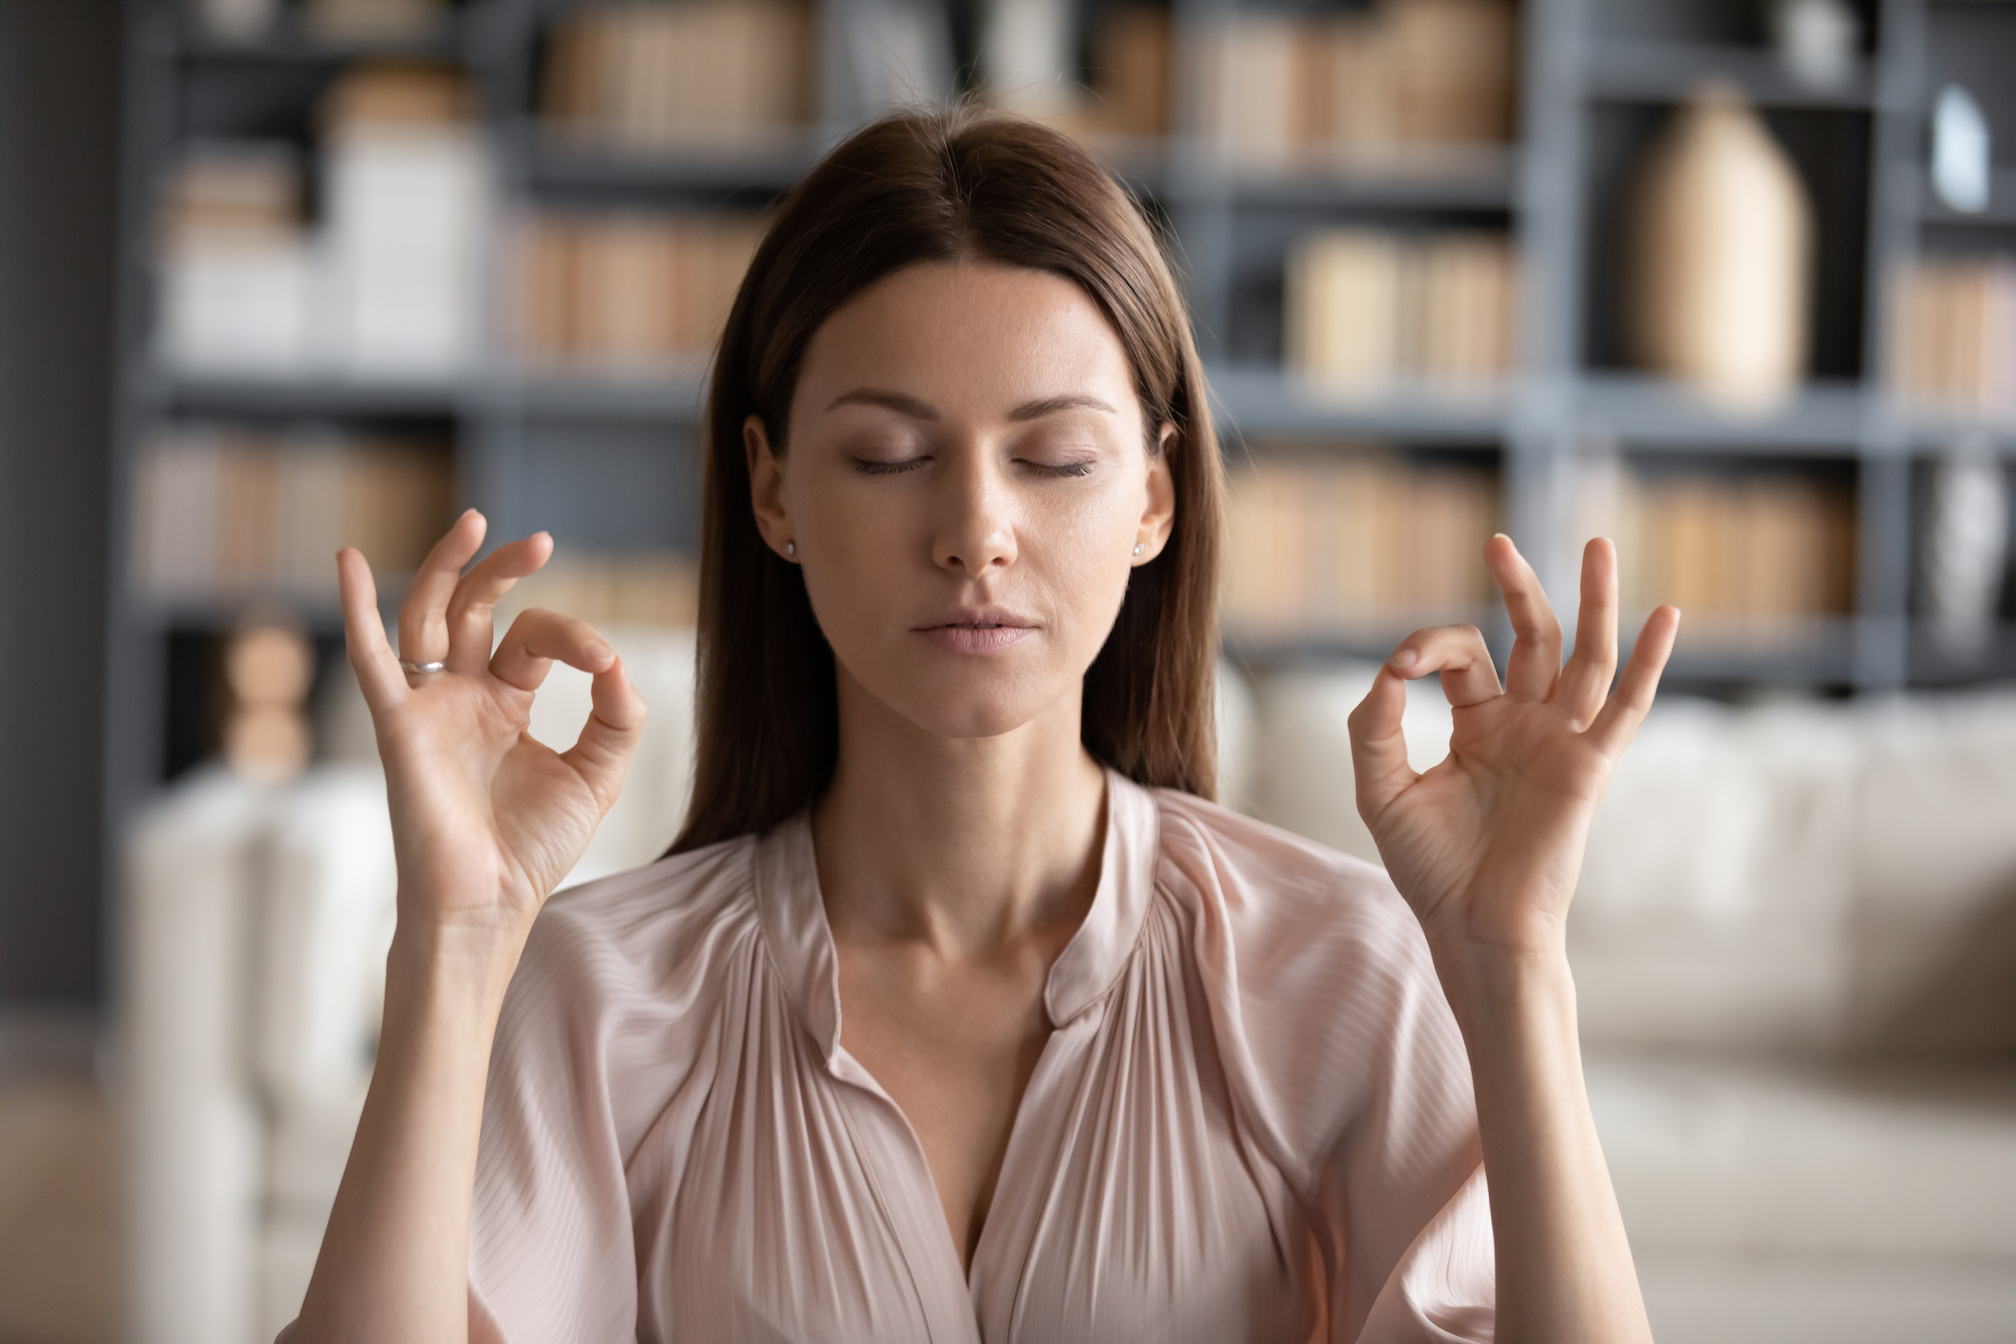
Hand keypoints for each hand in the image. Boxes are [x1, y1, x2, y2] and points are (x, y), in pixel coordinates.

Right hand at [338, 509, 648, 947]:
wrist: (490, 905)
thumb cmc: (533, 848)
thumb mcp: (596, 775)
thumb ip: (617, 718)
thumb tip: (618, 664)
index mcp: (506, 703)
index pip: (535, 641)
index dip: (575, 639)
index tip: (606, 668)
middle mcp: (462, 696)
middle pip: (475, 610)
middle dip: (503, 570)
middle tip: (538, 539)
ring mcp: (428, 707)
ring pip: (427, 617)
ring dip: (446, 567)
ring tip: (475, 521)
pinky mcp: (400, 726)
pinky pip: (371, 660)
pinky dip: (355, 608)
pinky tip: (345, 560)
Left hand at [1346, 535, 1678, 960]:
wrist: (1474, 928)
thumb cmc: (1430, 869)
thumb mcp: (1381, 790)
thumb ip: (1373, 727)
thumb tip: (1390, 672)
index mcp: (1476, 725)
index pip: (1460, 657)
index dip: (1426, 647)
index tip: (1399, 669)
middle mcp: (1524, 725)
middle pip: (1531, 638)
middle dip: (1517, 589)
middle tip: (1497, 543)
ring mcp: (1560, 743)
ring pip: (1585, 656)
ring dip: (1593, 600)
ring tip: (1600, 543)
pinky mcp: (1588, 768)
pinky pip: (1626, 707)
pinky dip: (1649, 661)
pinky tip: (1666, 616)